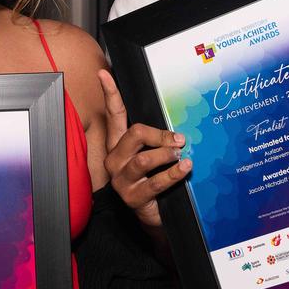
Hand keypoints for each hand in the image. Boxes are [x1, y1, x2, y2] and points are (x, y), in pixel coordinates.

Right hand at [97, 69, 191, 226]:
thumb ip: (160, 140)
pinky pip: (155, 182)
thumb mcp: (155, 156)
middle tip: (179, 139)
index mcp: (119, 145)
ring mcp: (122, 179)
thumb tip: (180, 128)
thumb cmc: (154, 180)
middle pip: (134, 134)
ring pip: (144, 159)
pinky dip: (173, 173)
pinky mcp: (132, 197)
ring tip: (181, 155)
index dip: (109, 94)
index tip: (103, 73)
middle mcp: (116, 160)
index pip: (114, 115)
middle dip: (160, 134)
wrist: (153, 215)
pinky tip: (185, 168)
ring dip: (167, 154)